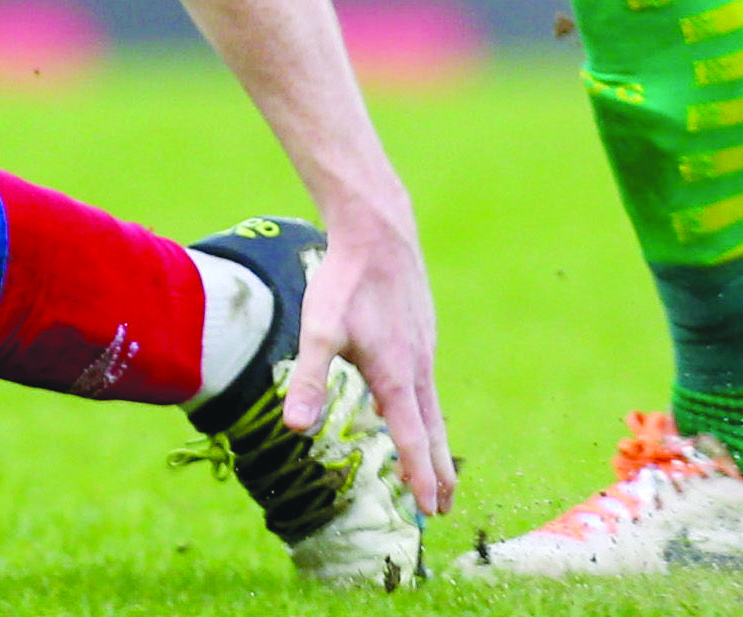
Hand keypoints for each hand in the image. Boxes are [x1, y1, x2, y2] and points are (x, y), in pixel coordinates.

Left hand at [289, 207, 455, 515]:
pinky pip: (428, 384)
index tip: (430, 510)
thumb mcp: (319, 330)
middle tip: (446, 508)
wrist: (379, 231)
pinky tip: (416, 409)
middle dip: (439, 471)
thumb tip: (296, 428)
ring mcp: (424, 348)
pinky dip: (430, 411)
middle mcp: (418, 367)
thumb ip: (309, 380)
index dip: (420, 476)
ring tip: (440, 470)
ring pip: (434, 406)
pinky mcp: (422, 332)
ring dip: (437, 444)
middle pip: (434, 430)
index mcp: (396, 375)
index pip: (412, 438)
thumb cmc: (345, 281)